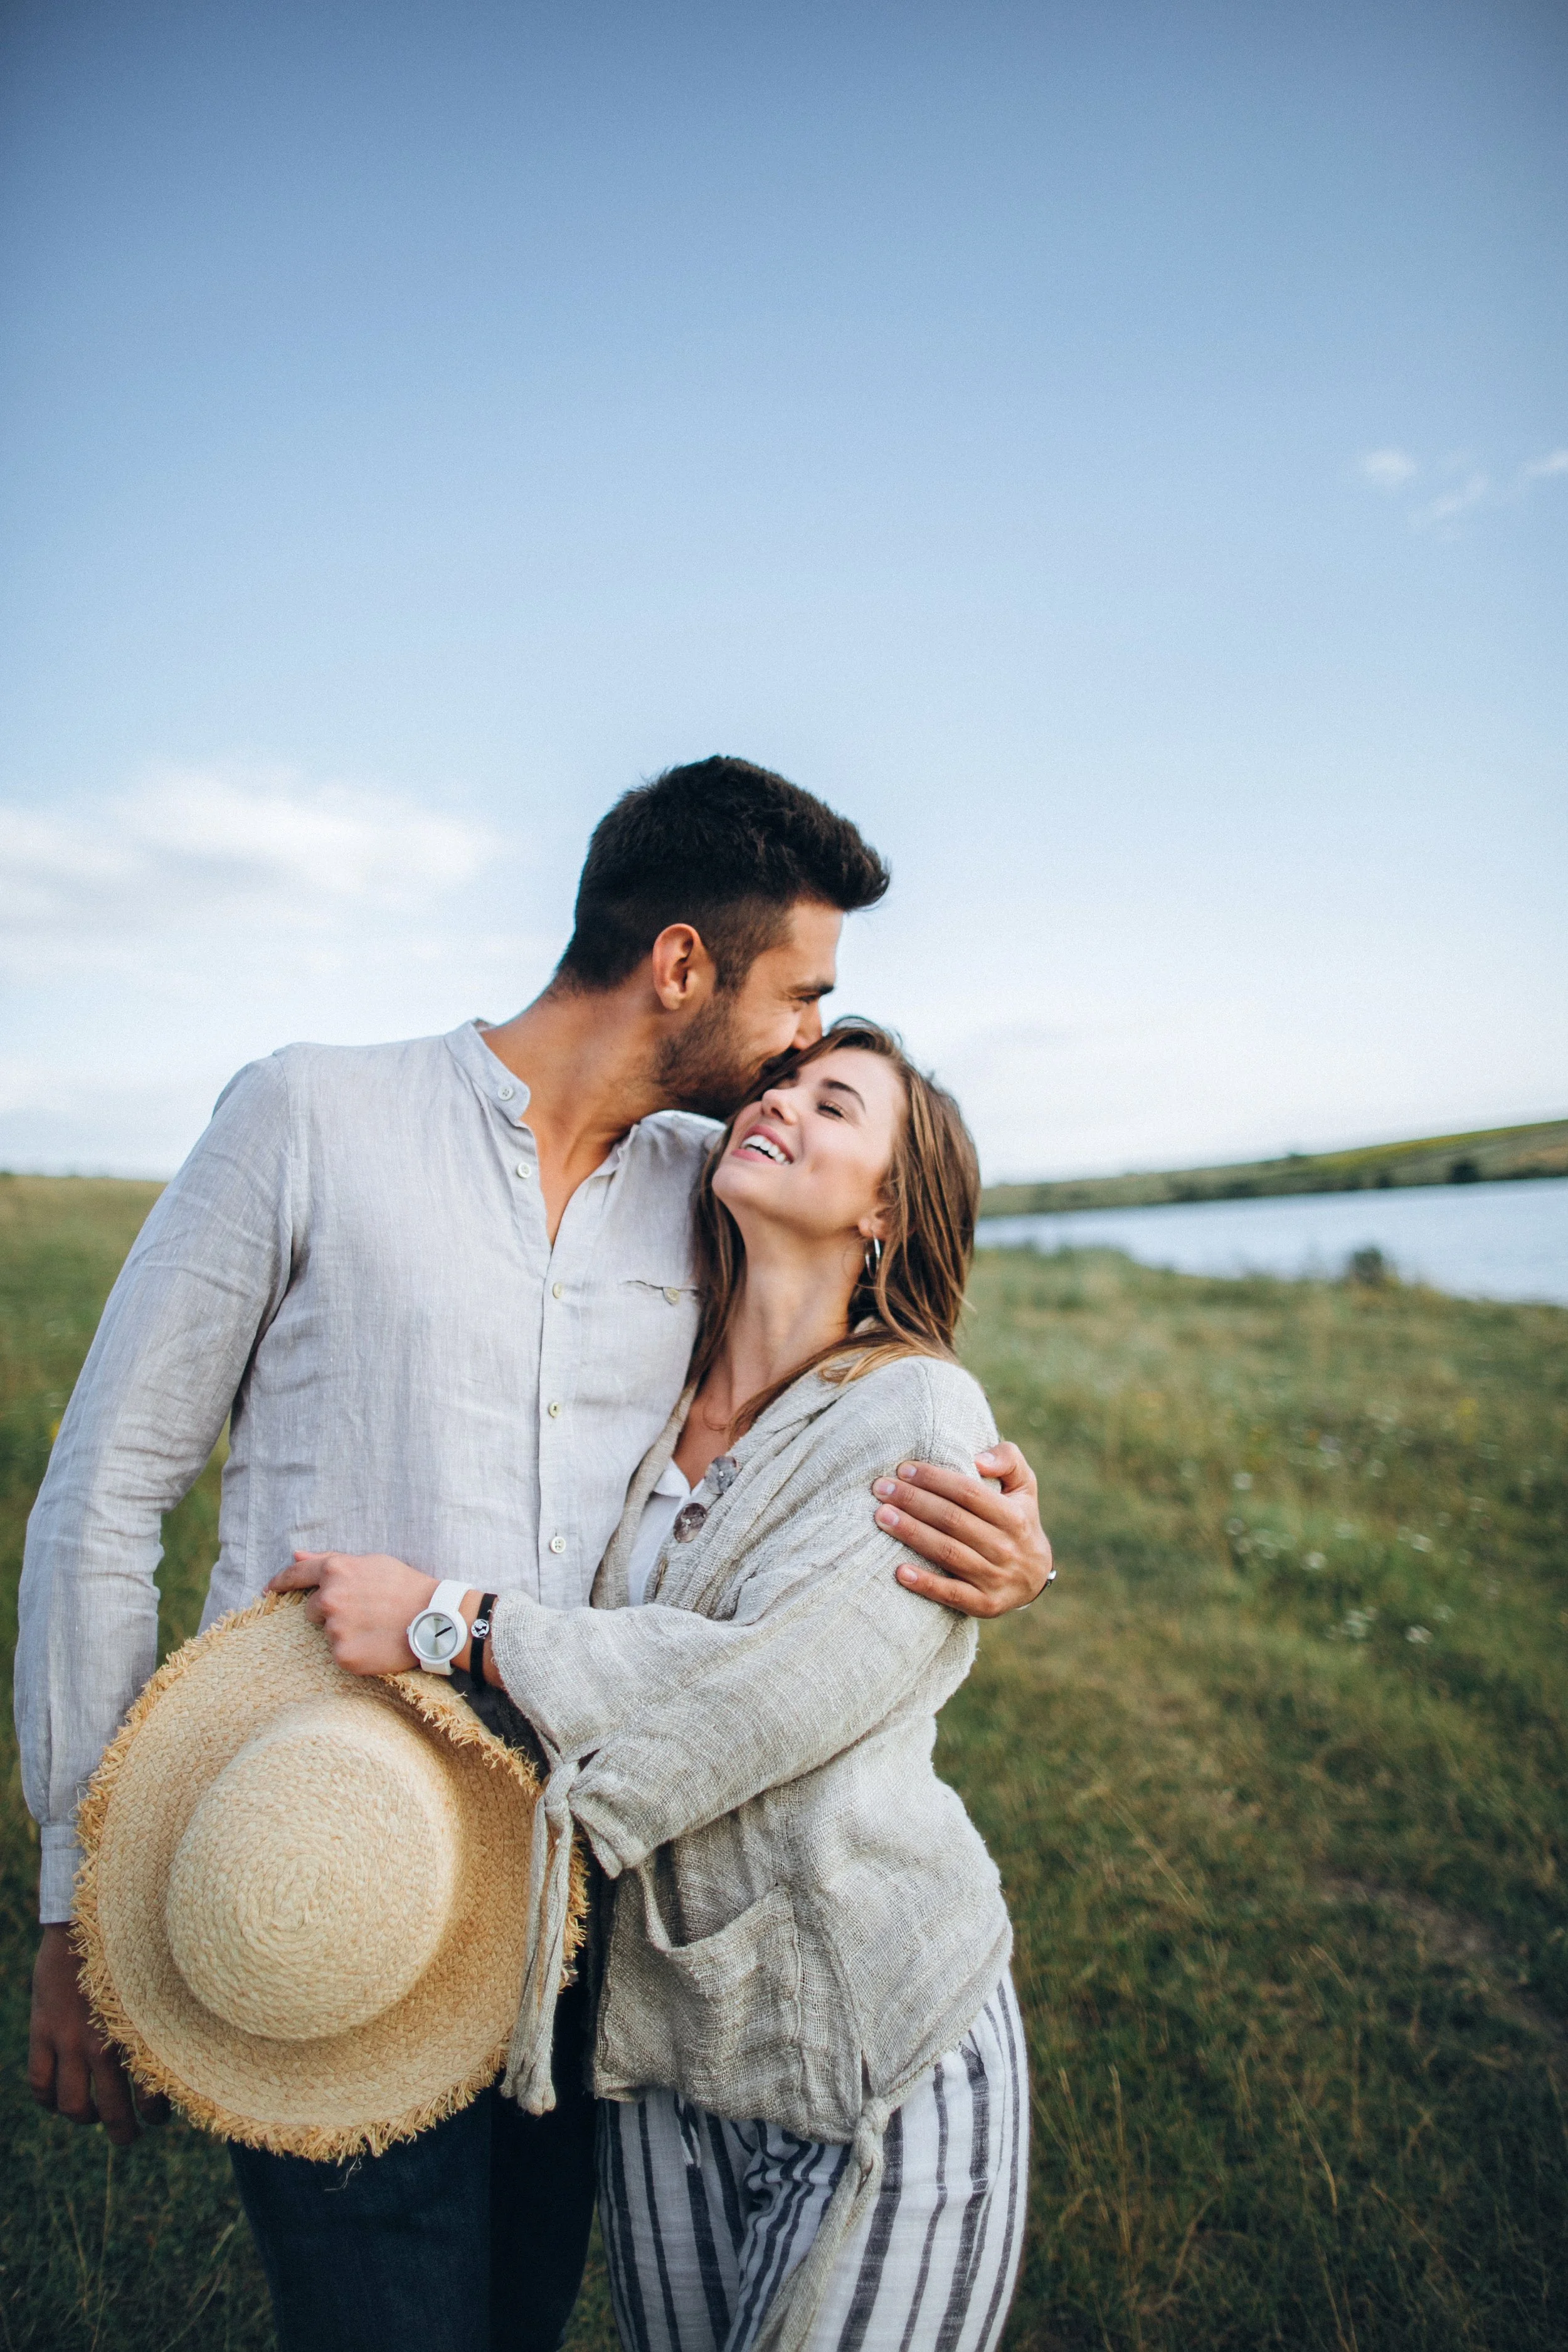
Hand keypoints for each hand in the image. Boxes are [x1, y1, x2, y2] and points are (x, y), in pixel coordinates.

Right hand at [29, 1924, 169, 2145]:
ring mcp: (69, 2040)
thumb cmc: (136, 1944)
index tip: (160, 2117)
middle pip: (111, 2110)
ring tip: (93, 2117)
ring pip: (72, 2105)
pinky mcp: (43, 2030)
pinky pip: (40, 2083)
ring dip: (85, 2118)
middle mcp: (104, 2042)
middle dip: (123, 2131)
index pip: (151, 2091)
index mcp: (139, 2031)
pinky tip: (57, 2099)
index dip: (156, 2112)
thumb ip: (166, 2013)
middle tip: (129, 2138)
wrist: (89, 1917)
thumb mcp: (159, 1981)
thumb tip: (193, 2038)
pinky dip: (48, 2099)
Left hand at [268, 1552, 437, 1674]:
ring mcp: (335, 1629)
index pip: (296, 1575)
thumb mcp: (370, 1562)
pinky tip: (375, 1644)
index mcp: (335, 1571)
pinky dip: (354, 1651)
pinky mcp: (343, 1656)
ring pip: (329, 1633)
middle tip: (363, 1611)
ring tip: (375, 1627)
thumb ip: (329, 1559)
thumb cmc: (404, 1585)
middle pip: (314, 1609)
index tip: (270, 1589)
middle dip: (331, 1611)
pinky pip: (339, 1654)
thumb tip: (295, 1555)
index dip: (281, 1582)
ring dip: (345, 1632)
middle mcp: (329, 1599)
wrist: (434, 1618)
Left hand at [872, 1442, 1054, 1617]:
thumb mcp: (1024, 1486)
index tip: (903, 1469)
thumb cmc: (1019, 1520)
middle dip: (913, 1502)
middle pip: (952, 1520)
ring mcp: (995, 1578)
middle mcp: (1006, 1547)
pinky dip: (925, 1584)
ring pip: (947, 1553)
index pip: (968, 1492)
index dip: (934, 1479)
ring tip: (882, 1517)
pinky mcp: (985, 1605)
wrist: (1035, 1576)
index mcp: (1014, 1516)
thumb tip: (978, 1460)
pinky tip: (900, 1571)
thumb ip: (1008, 1459)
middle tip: (881, 1489)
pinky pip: (952, 1594)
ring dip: (912, 1534)